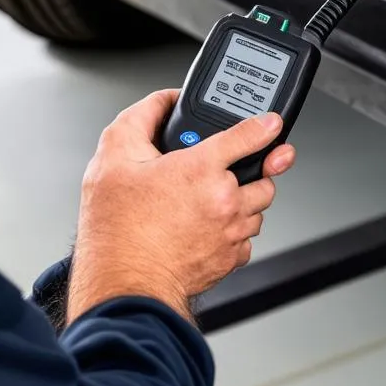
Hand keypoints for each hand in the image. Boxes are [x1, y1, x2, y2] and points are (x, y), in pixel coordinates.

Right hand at [67, 89, 295, 323]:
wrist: (122, 284)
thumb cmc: (116, 228)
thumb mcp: (114, 156)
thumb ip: (141, 117)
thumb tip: (163, 102)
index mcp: (201, 168)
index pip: (249, 135)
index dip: (263, 125)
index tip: (272, 123)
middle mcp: (225, 199)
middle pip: (263, 175)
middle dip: (247, 170)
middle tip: (223, 173)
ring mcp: (231, 232)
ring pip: (258, 208)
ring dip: (242, 202)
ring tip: (209, 202)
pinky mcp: (230, 259)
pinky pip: (246, 239)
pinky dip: (234, 232)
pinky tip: (207, 229)